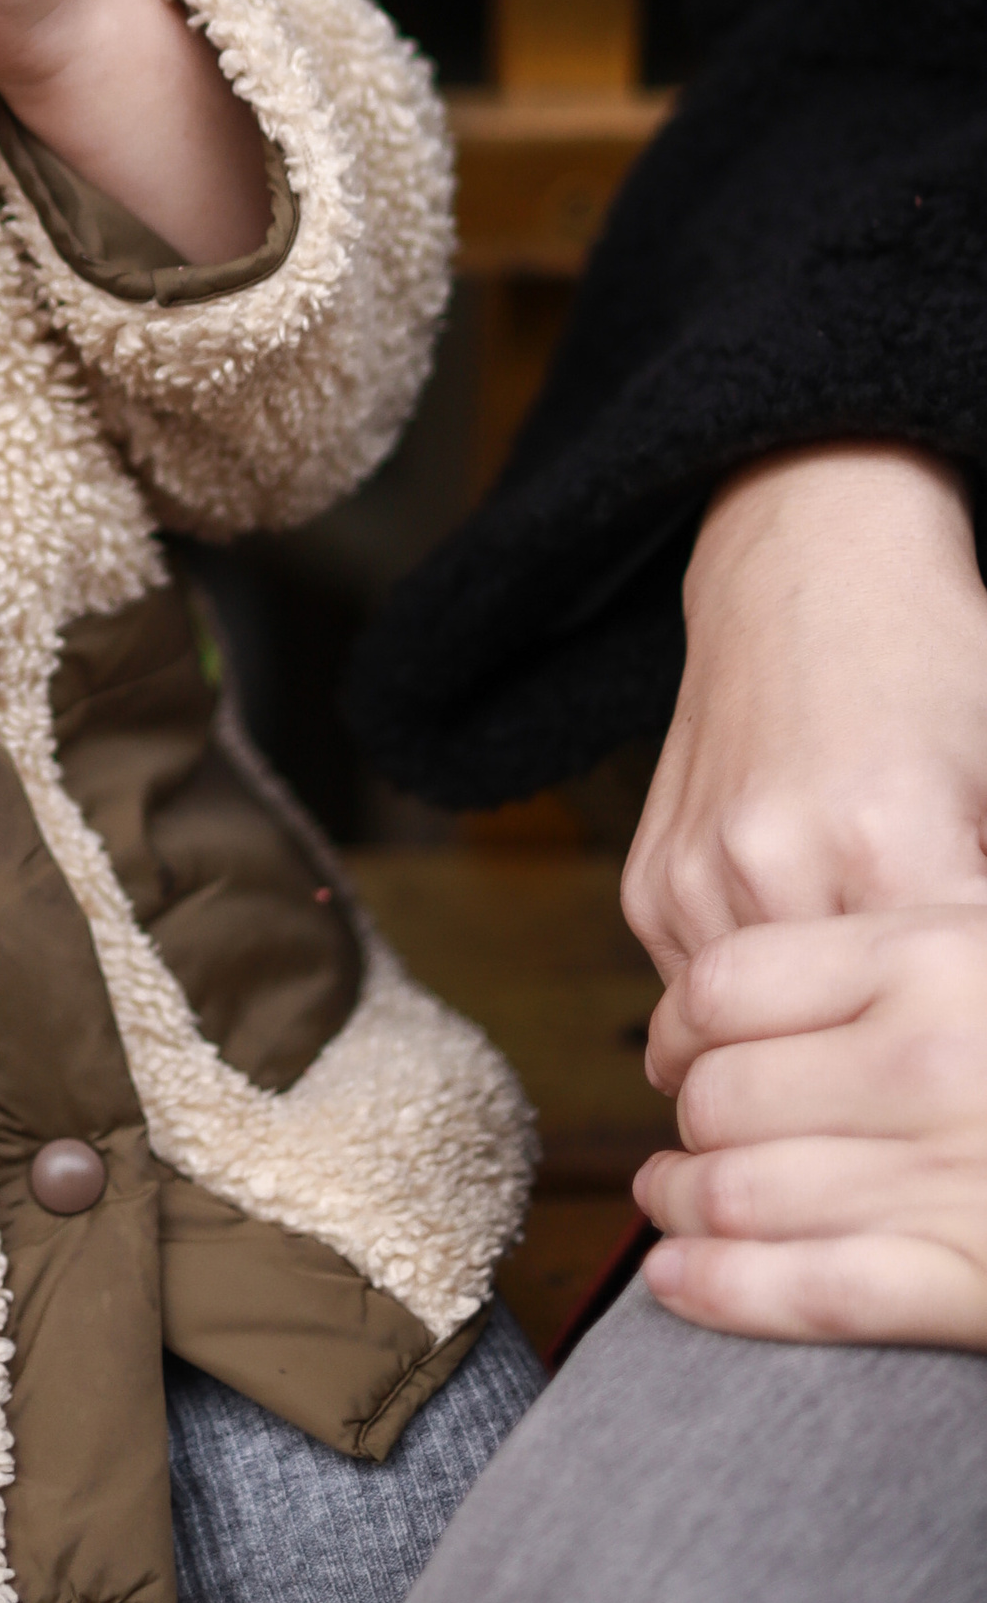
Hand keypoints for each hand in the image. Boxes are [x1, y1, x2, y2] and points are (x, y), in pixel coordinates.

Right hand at [622, 446, 986, 985]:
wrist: (808, 569)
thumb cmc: (931, 661)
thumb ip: (985, 910)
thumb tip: (981, 1009)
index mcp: (887, 840)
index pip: (942, 1014)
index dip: (963, 1023)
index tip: (966, 1020)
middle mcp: (773, 864)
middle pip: (850, 1032)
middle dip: (892, 1032)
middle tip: (922, 1016)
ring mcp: (696, 877)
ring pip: (769, 1033)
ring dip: (818, 1027)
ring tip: (866, 993)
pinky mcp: (649, 887)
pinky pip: (706, 991)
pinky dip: (762, 992)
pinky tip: (805, 936)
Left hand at [637, 906, 986, 1346]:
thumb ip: (909, 942)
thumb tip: (769, 964)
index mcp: (934, 954)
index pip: (728, 986)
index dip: (679, 1024)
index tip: (673, 1047)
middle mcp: (929, 1059)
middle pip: (723, 1092)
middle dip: (684, 1124)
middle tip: (680, 1135)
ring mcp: (950, 1178)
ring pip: (745, 1191)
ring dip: (680, 1204)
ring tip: (667, 1200)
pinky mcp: (973, 1287)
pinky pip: (810, 1291)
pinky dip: (725, 1291)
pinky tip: (681, 1279)